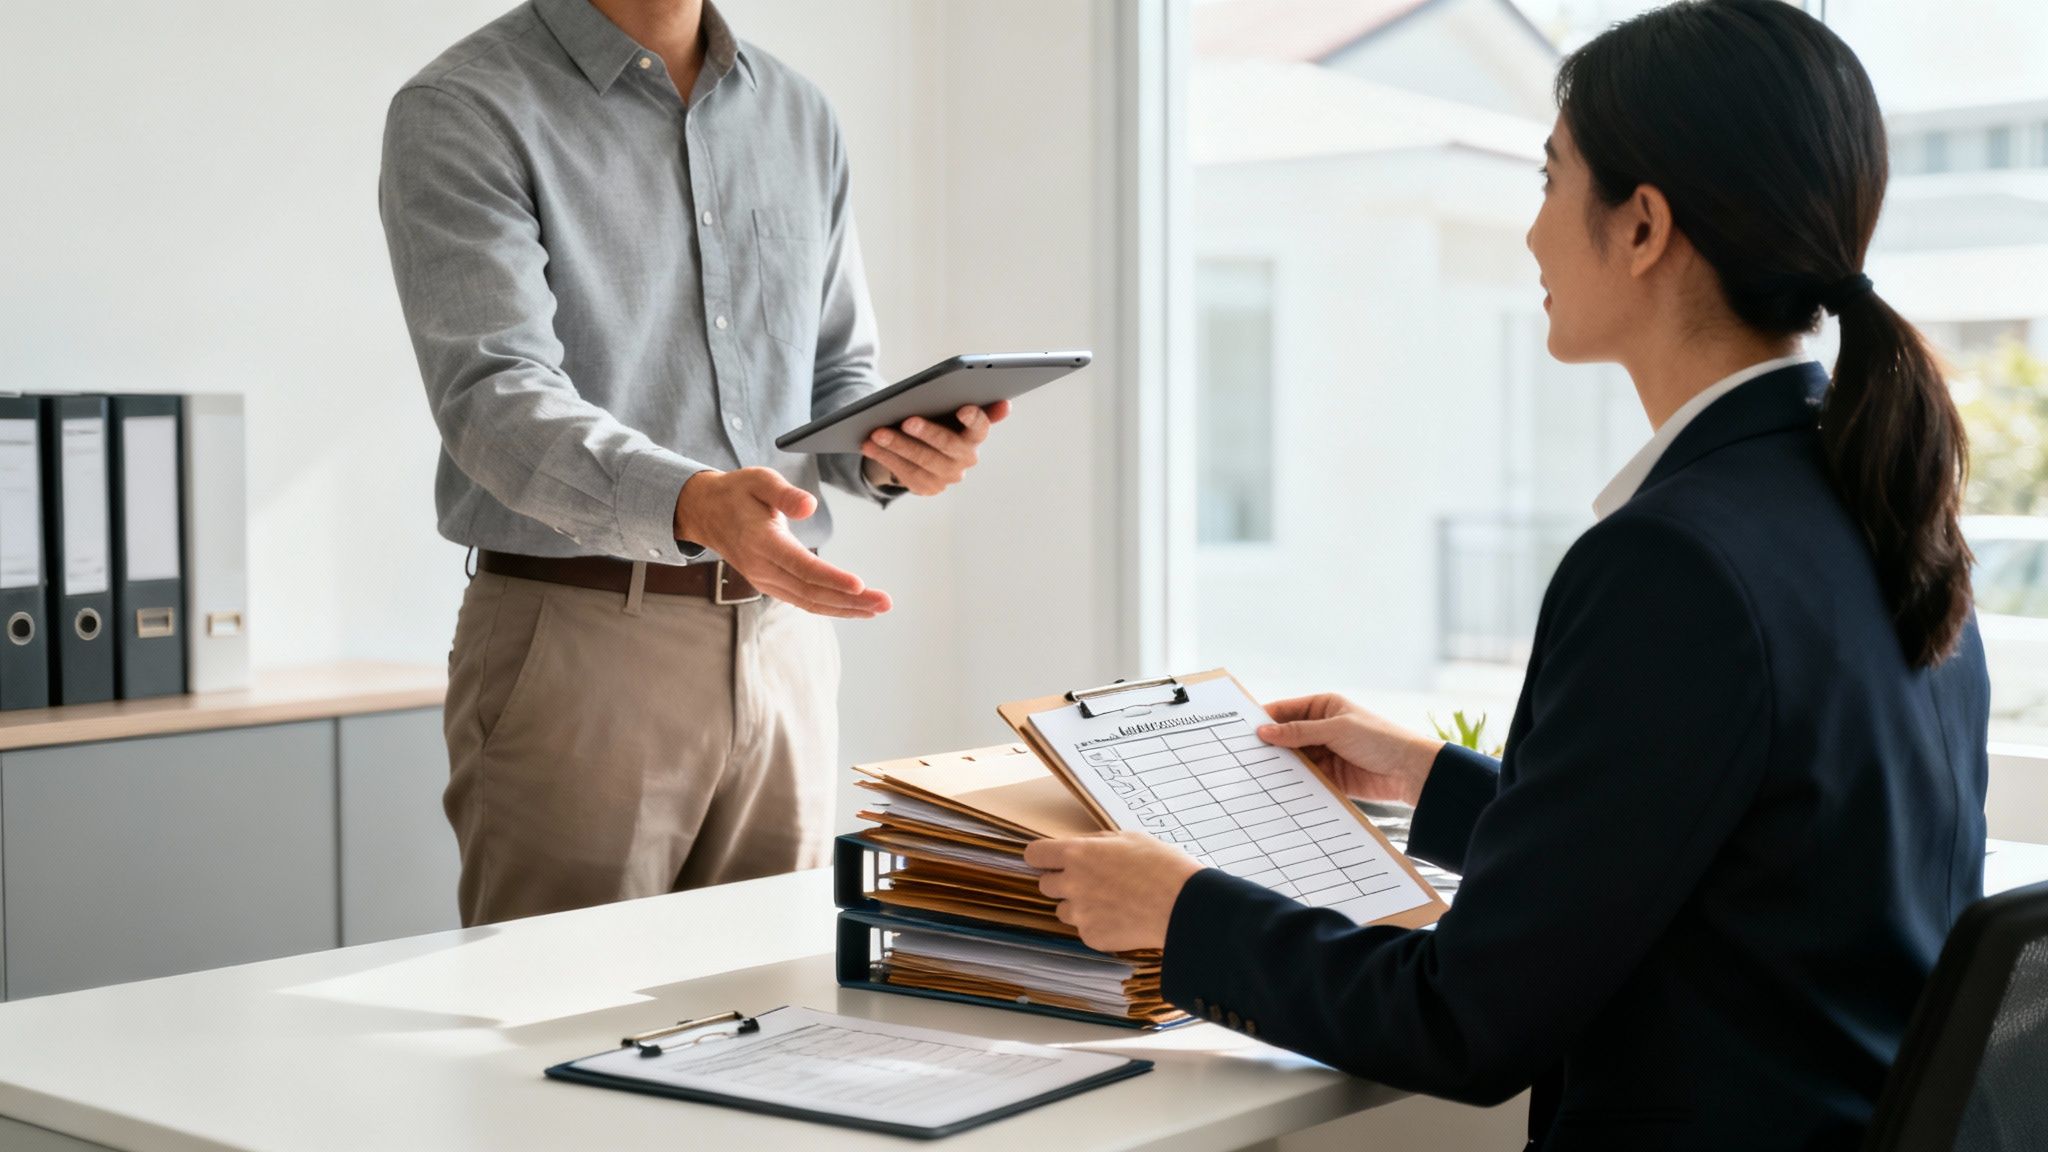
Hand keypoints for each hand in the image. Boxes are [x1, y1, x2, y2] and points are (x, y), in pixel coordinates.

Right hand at [673, 467, 891, 618]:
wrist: (706, 512)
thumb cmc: (737, 492)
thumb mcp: (759, 480)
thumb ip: (784, 493)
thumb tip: (810, 506)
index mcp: (761, 542)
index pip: (802, 566)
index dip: (832, 578)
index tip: (860, 585)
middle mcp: (762, 568)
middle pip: (812, 591)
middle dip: (851, 601)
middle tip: (885, 603)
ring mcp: (765, 580)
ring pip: (810, 602)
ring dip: (846, 609)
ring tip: (878, 609)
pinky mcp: (770, 584)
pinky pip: (803, 601)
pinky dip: (831, 606)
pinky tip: (854, 607)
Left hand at [859, 401, 1009, 495]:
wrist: (926, 450)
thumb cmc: (941, 420)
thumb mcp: (953, 410)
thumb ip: (974, 405)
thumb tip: (1004, 405)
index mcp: (975, 435)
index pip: (980, 427)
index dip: (974, 419)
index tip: (963, 408)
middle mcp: (966, 458)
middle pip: (947, 446)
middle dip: (927, 433)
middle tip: (907, 421)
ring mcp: (946, 476)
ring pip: (921, 461)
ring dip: (897, 447)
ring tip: (876, 433)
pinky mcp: (927, 487)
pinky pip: (904, 473)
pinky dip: (885, 458)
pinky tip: (868, 446)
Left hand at [1024, 832, 1203, 952]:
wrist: (1183, 905)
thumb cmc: (1162, 866)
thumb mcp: (1128, 838)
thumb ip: (1096, 843)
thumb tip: (1080, 847)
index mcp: (1077, 854)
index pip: (1034, 854)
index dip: (1041, 858)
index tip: (1049, 861)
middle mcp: (1072, 883)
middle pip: (1045, 885)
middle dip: (1062, 882)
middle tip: (1091, 882)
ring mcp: (1080, 914)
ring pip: (1063, 911)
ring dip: (1078, 906)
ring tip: (1111, 902)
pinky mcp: (1092, 937)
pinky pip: (1085, 930)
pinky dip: (1098, 925)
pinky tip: (1122, 919)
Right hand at [1258, 694, 1442, 807]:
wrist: (1411, 772)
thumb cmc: (1379, 739)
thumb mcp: (1336, 729)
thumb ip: (1298, 732)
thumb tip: (1263, 732)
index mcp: (1324, 707)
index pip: (1286, 710)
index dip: (1264, 719)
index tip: (1239, 730)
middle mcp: (1322, 729)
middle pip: (1287, 736)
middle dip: (1269, 745)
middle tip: (1241, 755)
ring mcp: (1326, 753)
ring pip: (1294, 759)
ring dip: (1279, 766)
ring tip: (1254, 774)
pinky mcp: (1331, 777)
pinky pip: (1305, 779)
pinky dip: (1293, 783)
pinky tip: (1275, 788)